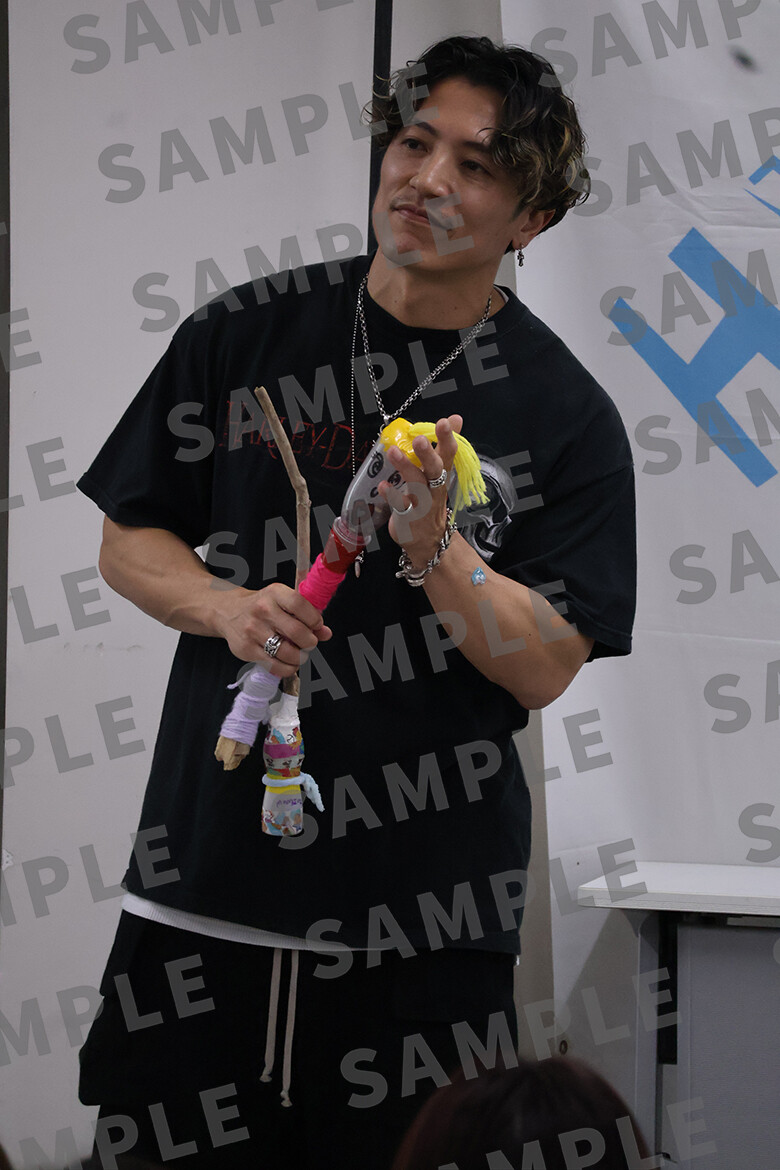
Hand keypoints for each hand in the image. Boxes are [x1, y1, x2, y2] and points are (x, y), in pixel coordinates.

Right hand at [213, 581, 331, 676]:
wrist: (228, 611)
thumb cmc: (262, 606)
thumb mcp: (282, 602)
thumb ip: (306, 616)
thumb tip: (326, 633)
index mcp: (274, 593)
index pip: (300, 605)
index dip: (314, 619)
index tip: (317, 626)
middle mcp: (262, 610)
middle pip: (297, 632)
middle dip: (310, 642)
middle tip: (309, 643)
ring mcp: (253, 630)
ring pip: (287, 652)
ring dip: (300, 657)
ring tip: (299, 654)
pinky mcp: (246, 649)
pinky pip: (274, 666)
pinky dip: (287, 668)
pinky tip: (288, 663)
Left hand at [378, 415, 461, 569]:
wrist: (428, 540)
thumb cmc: (431, 500)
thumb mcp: (439, 471)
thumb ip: (443, 445)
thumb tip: (456, 418)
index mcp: (441, 473)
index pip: (448, 453)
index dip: (448, 437)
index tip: (446, 421)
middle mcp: (434, 486)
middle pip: (435, 468)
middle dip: (428, 453)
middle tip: (419, 439)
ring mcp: (422, 501)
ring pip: (417, 484)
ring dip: (405, 467)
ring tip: (393, 452)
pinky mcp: (408, 515)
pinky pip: (400, 504)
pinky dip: (391, 494)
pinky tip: (383, 485)